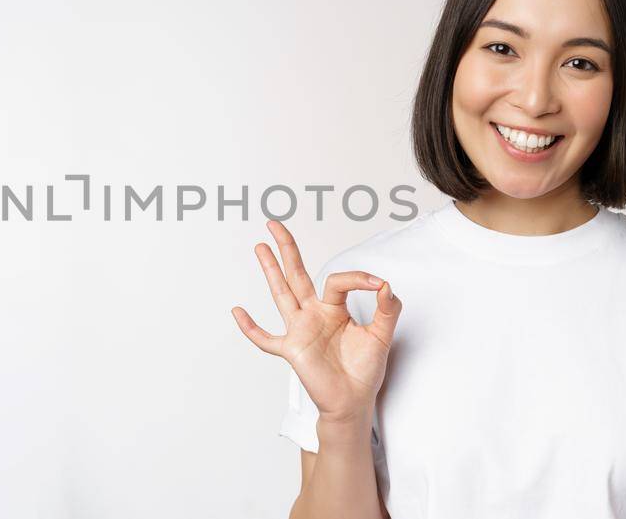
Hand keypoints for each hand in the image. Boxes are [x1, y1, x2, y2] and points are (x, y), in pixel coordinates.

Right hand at [231, 220, 402, 424]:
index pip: (338, 281)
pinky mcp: (291, 349)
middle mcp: (313, 314)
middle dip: (287, 249)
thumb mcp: (382, 336)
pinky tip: (238, 312)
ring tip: (260, 247)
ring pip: (281, 294)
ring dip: (270, 270)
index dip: (358, 278)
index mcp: (333, 308)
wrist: (354, 401)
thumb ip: (388, 310)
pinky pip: (266, 339)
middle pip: (297, 274)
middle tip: (274, 224)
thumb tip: (386, 285)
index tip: (378, 286)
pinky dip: (251, 328)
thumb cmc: (364, 370)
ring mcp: (299, 330)